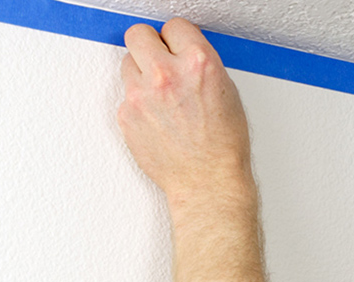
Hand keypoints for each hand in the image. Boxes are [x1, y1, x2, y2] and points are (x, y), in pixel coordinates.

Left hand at [118, 19, 254, 220]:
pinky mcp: (126, 114)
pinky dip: (139, 103)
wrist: (208, 182)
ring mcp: (141, 95)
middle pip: (138, 34)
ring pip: (127, 63)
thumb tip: (184, 53)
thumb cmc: (224, 146)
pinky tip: (158, 118)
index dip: (177, 38)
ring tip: (161, 95)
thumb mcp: (227, 93)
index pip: (174, 26)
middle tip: (159, 59)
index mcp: (198, 64)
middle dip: (149, 44)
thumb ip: (201, 65)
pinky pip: (126, 95)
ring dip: (141, 74)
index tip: (178, 46)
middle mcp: (166, 74)